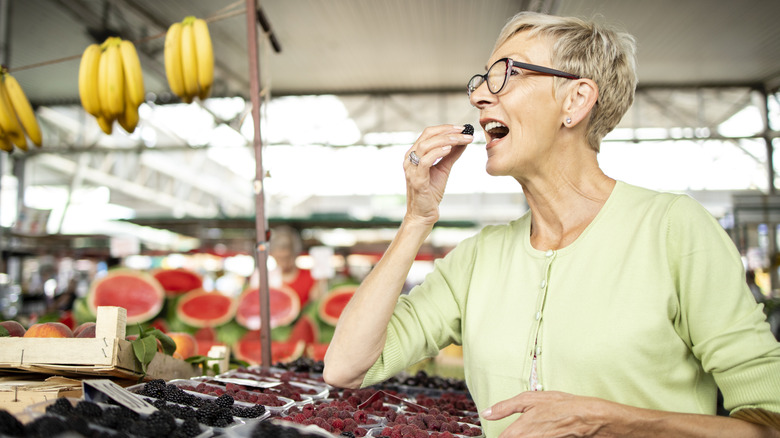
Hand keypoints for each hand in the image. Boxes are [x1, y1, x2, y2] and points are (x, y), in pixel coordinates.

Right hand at [403, 124, 472, 224]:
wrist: (424, 213)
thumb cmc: (431, 191)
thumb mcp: (443, 169)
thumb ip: (451, 155)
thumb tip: (463, 141)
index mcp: (414, 153)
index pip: (428, 133)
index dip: (446, 128)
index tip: (463, 128)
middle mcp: (410, 158)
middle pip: (427, 136)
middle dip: (448, 131)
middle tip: (465, 132)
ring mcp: (411, 169)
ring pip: (426, 145)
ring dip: (446, 140)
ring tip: (461, 140)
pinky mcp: (416, 180)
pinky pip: (425, 161)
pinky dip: (437, 153)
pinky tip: (449, 150)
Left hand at [482, 391, 623, 436]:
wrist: (587, 418)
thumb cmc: (559, 406)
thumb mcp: (529, 399)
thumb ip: (504, 407)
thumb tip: (486, 413)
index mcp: (518, 431)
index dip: (498, 436)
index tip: (494, 434)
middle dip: (509, 436)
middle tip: (514, 430)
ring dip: (520, 435)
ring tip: (526, 429)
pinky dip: (531, 437)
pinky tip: (535, 432)